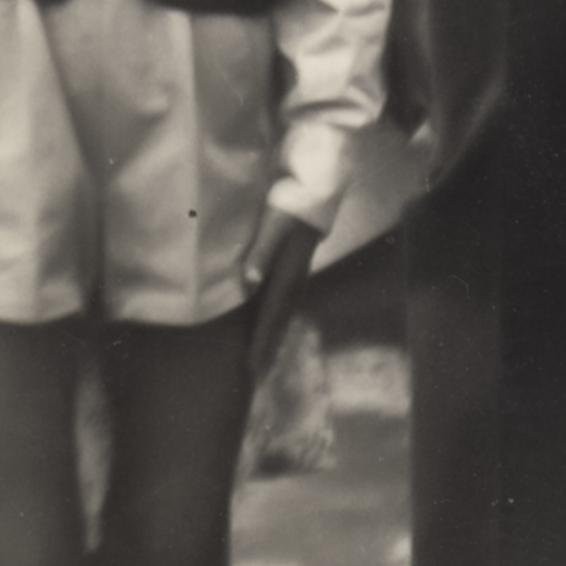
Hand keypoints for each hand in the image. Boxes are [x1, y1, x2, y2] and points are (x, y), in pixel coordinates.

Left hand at [242, 204, 322, 380]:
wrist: (315, 191)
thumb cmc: (290, 206)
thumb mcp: (273, 225)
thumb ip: (260, 252)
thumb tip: (249, 283)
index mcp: (288, 275)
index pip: (271, 317)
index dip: (261, 343)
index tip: (252, 368)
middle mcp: (295, 280)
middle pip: (280, 321)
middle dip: (269, 347)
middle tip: (258, 374)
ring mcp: (298, 274)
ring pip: (285, 314)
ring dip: (275, 336)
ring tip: (267, 356)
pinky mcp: (296, 267)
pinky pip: (287, 303)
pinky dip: (279, 319)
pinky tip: (275, 322)